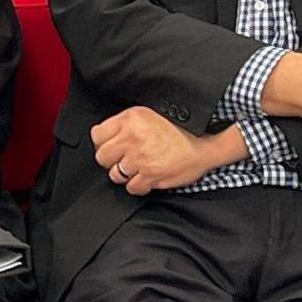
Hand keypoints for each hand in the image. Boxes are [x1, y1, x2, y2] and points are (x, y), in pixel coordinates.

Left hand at [91, 107, 217, 194]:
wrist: (204, 145)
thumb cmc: (181, 129)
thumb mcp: (150, 114)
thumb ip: (127, 123)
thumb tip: (105, 135)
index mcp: (131, 119)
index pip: (97, 135)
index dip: (103, 142)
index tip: (111, 145)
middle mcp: (133, 138)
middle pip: (102, 157)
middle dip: (111, 160)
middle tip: (124, 158)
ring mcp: (141, 158)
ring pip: (115, 174)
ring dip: (125, 174)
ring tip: (138, 167)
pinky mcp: (150, 175)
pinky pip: (132, 187)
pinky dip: (139, 185)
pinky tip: (147, 177)